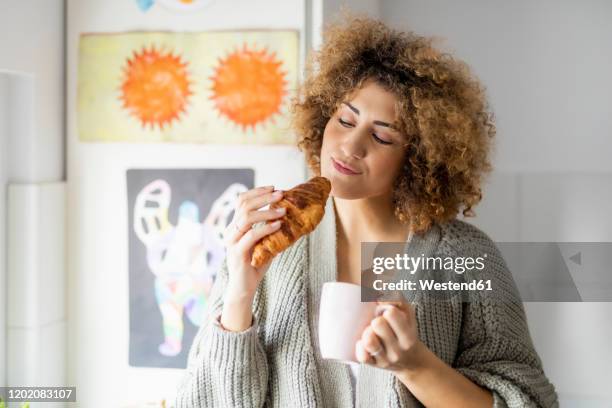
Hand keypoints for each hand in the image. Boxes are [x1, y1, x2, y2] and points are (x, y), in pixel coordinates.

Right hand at [223, 185, 285, 299]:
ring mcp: (232, 241)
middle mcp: (230, 230)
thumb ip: (270, 228)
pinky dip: (266, 227)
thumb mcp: (265, 242)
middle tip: (281, 193)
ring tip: (283, 210)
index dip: (257, 191)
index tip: (274, 187)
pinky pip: (251, 235)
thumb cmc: (255, 264)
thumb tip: (288, 213)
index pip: (241, 201)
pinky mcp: (237, 252)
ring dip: (267, 211)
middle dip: (264, 197)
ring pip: (246, 217)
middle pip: (243, 205)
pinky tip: (278, 225)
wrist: (245, 288)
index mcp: (234, 226)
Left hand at [355, 299, 424, 373]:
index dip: (386, 309)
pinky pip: (362, 356)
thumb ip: (397, 299)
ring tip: (371, 331)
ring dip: (367, 332)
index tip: (387, 313)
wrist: (412, 362)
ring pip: (369, 341)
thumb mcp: (408, 315)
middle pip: (378, 324)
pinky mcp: (374, 366)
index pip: (391, 314)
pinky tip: (362, 342)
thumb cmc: (406, 332)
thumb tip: (379, 294)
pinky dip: (359, 347)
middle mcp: (398, 350)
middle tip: (378, 322)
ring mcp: (385, 360)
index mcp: (408, 336)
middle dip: (376, 319)